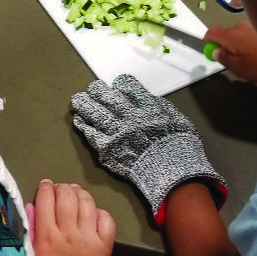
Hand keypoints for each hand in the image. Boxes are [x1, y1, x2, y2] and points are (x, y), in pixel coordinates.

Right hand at [25, 179, 114, 255]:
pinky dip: (100, 211)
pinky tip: (93, 212)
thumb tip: (30, 208)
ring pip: (87, 202)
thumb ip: (30, 231)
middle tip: (59, 188)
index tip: (45, 185)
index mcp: (47, 237)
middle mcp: (69, 234)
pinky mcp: (104, 245)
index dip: (45, 187)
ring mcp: (88, 238)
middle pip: (67, 196)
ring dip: (80, 193)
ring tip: (75, 193)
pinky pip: (106, 218)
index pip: (46, 199)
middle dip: (62, 187)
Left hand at [71, 74, 225, 224]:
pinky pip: (92, 134)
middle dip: (97, 90)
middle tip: (93, 89)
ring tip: (79, 100)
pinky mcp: (109, 148)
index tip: (117, 84)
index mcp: (146, 106)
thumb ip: (156, 105)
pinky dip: (84, 126)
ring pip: (95, 112)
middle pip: (106, 96)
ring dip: (84, 104)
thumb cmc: (178, 147)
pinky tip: (79, 120)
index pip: (127, 86)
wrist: (173, 172)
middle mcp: (129, 116)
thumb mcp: (175, 116)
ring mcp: (117, 132)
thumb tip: (143, 97)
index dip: (121, 83)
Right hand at [204, 21, 256, 86]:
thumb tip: (216, 52)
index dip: (209, 43)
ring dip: (246, 56)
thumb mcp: (239, 68)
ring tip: (256, 73)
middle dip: (232, 55)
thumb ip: (224, 59)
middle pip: (228, 40)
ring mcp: (255, 28)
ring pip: (243, 43)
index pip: (211, 33)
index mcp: (232, 36)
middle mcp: (242, 27)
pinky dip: (256, 53)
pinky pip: (255, 42)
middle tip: (238, 69)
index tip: (212, 52)